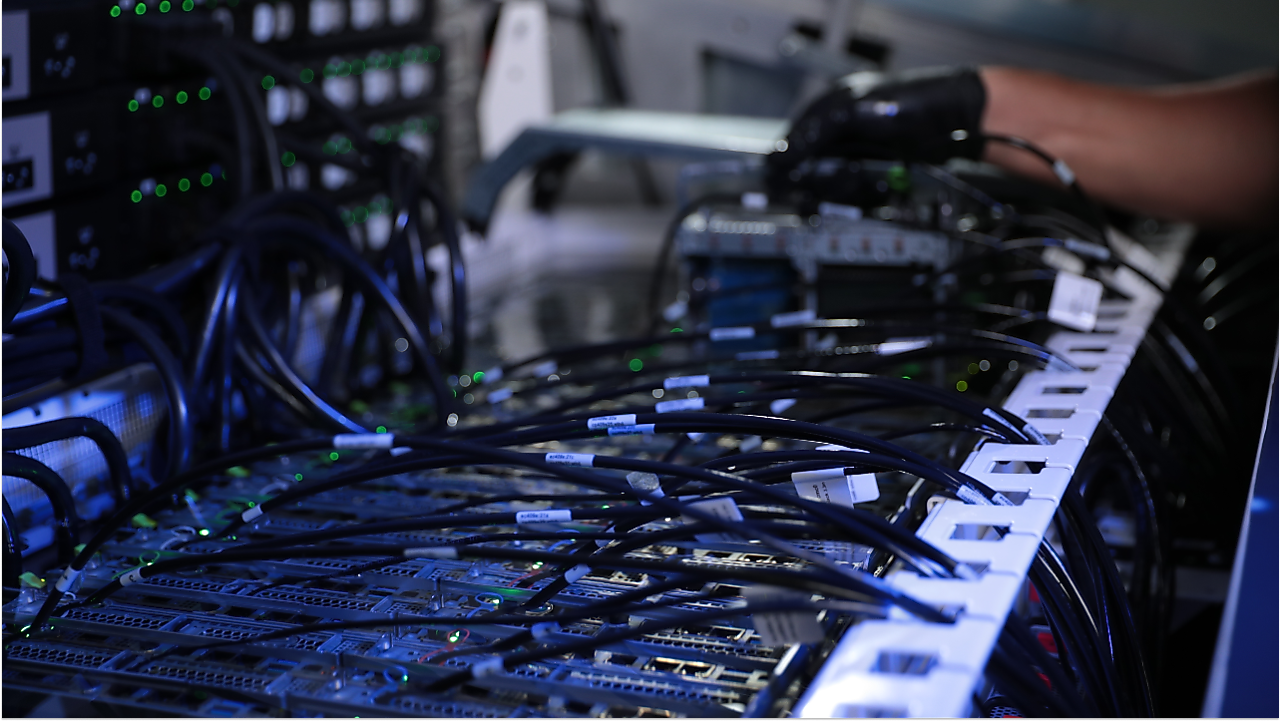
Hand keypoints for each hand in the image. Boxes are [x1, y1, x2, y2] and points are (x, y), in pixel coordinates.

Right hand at [768, 66, 987, 188]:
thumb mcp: (854, 110)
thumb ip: (814, 132)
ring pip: (831, 191)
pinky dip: (866, 195)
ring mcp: (857, 159)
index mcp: (826, 113)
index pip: (790, 146)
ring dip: (846, 189)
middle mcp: (838, 138)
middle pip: (808, 174)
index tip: (788, 181)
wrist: (962, 122)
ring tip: (867, 178)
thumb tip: (780, 157)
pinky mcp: (875, 179)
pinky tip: (881, 184)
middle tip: (844, 175)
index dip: (787, 166)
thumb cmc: (913, 102)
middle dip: (823, 178)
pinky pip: (856, 199)